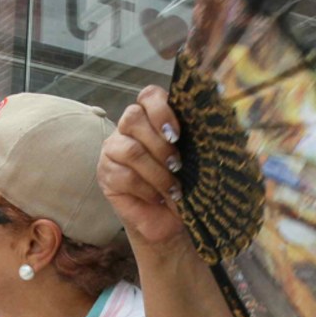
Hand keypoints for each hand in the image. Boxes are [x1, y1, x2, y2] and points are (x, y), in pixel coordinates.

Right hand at [98, 85, 189, 248]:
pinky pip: (124, 175)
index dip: (161, 110)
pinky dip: (146, 188)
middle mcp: (128, 129)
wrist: (169, 220)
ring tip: (173, 188)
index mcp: (151, 118)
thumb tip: (209, 129)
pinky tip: (158, 197)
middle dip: (160, 144)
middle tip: (178, 164)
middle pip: (133, 117)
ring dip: (157, 171)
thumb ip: (192, 140)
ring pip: (130, 149)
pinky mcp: (106, 174)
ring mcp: (113, 150)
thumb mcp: (192, 161)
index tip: (177, 134)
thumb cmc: (182, 185)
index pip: (149, 96)